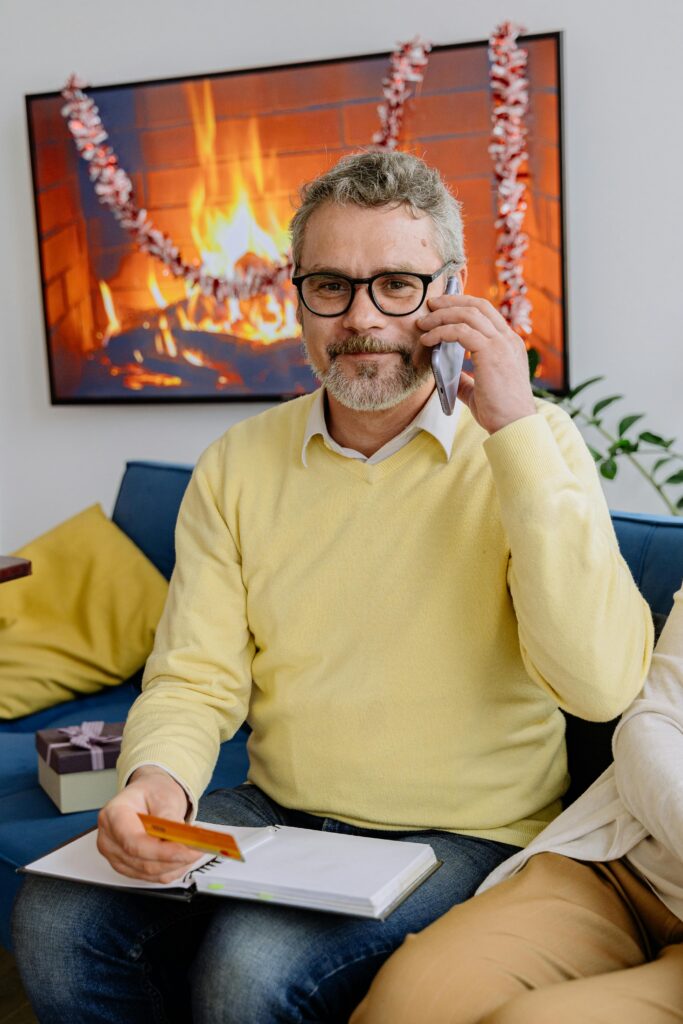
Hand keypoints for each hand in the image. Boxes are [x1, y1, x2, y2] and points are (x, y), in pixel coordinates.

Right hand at [97, 766, 199, 882]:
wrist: (147, 796)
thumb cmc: (152, 792)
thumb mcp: (163, 795)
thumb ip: (169, 817)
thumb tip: (181, 838)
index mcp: (113, 815)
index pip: (133, 842)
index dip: (161, 851)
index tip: (186, 849)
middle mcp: (109, 840)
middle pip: (142, 861)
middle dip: (174, 858)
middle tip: (198, 848)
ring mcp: (115, 857)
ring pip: (148, 873)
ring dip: (175, 865)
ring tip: (193, 849)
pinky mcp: (126, 868)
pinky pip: (152, 878)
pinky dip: (171, 870)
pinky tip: (183, 857)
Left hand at [417, 294, 535, 433]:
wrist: (514, 426)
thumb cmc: (499, 412)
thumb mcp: (479, 389)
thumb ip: (466, 378)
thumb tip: (446, 373)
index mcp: (509, 344)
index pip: (486, 312)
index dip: (463, 304)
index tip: (442, 306)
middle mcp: (508, 339)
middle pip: (478, 305)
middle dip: (450, 301)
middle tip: (430, 305)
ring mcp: (502, 344)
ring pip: (468, 315)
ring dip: (441, 315)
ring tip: (423, 324)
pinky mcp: (491, 353)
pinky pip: (461, 332)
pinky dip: (441, 332)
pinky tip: (427, 340)